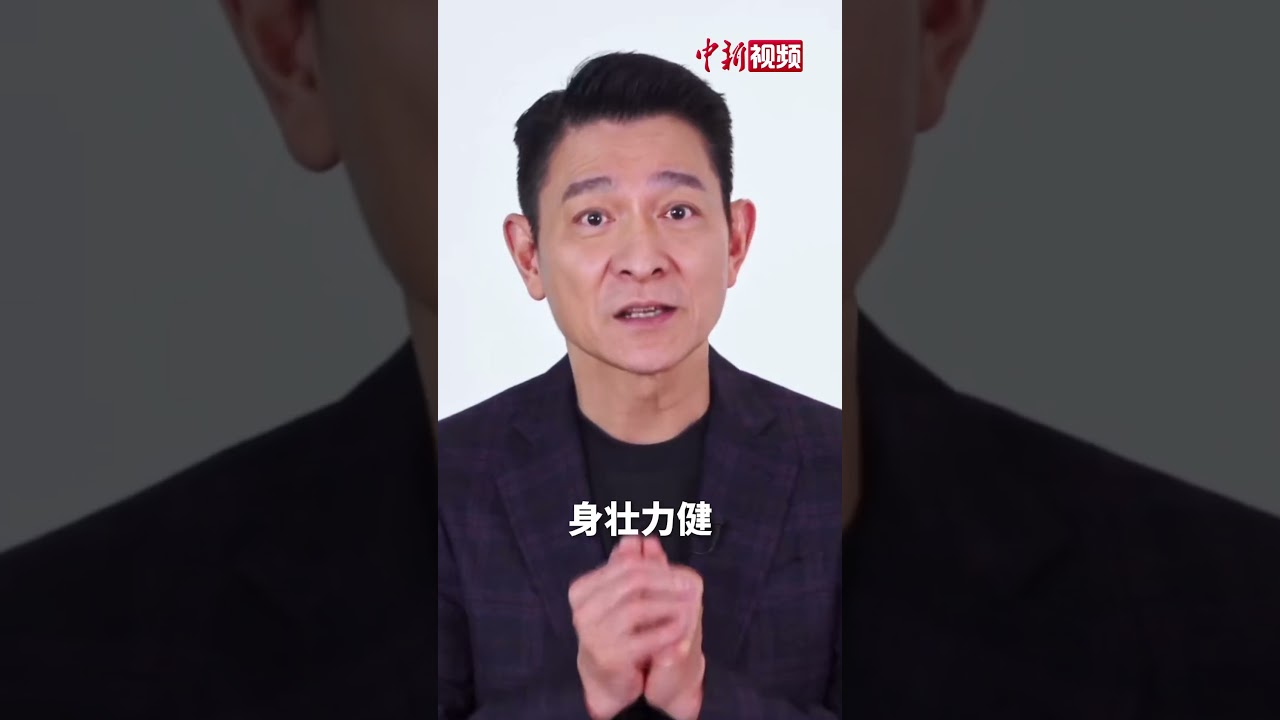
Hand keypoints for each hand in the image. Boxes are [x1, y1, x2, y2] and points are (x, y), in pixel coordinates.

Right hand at [568, 536, 695, 719]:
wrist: (609, 679)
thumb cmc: (619, 632)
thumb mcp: (625, 598)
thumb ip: (630, 568)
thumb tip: (637, 539)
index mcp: (582, 590)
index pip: (626, 566)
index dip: (656, 566)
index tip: (680, 572)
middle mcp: (582, 611)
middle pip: (632, 581)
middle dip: (665, 581)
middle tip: (690, 587)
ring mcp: (592, 635)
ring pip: (637, 607)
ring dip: (668, 604)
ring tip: (690, 606)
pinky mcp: (609, 657)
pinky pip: (645, 637)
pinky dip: (667, 630)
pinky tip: (681, 628)